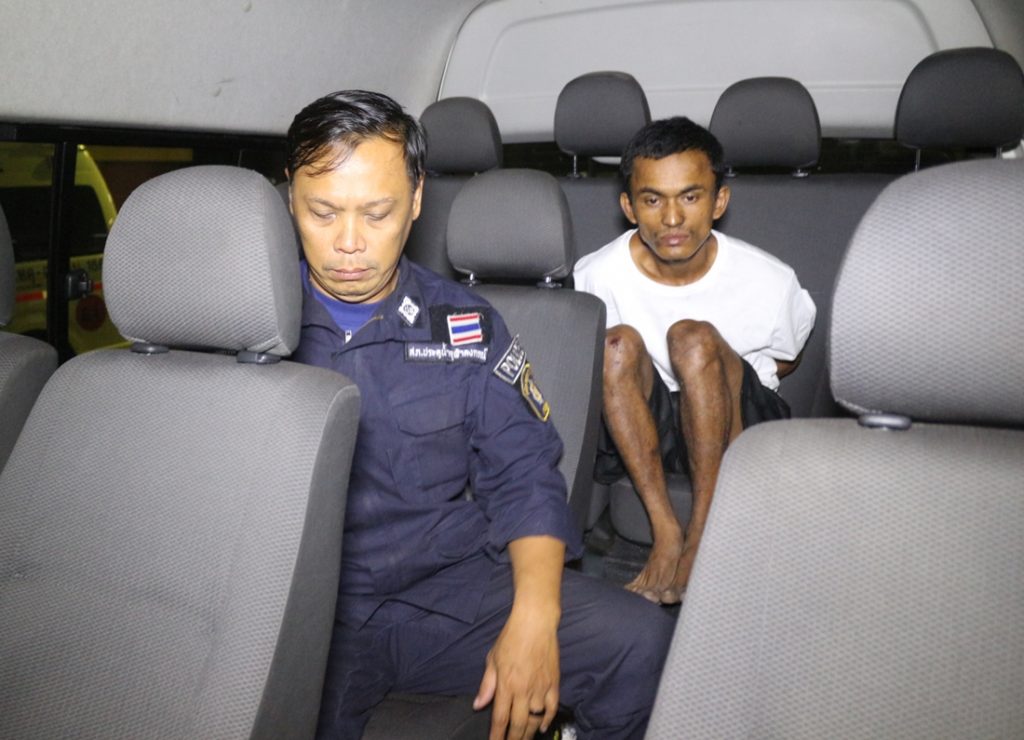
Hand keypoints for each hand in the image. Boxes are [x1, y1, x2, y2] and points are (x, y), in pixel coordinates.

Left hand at [473, 605, 559, 739]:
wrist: (535, 623)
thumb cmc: (511, 638)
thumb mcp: (492, 659)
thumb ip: (487, 685)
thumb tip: (478, 704)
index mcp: (506, 684)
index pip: (500, 718)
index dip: (497, 735)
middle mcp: (524, 690)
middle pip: (519, 724)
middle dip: (513, 739)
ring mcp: (541, 688)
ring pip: (536, 720)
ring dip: (529, 733)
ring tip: (524, 739)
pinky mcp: (554, 683)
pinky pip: (552, 708)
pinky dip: (548, 720)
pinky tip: (542, 727)